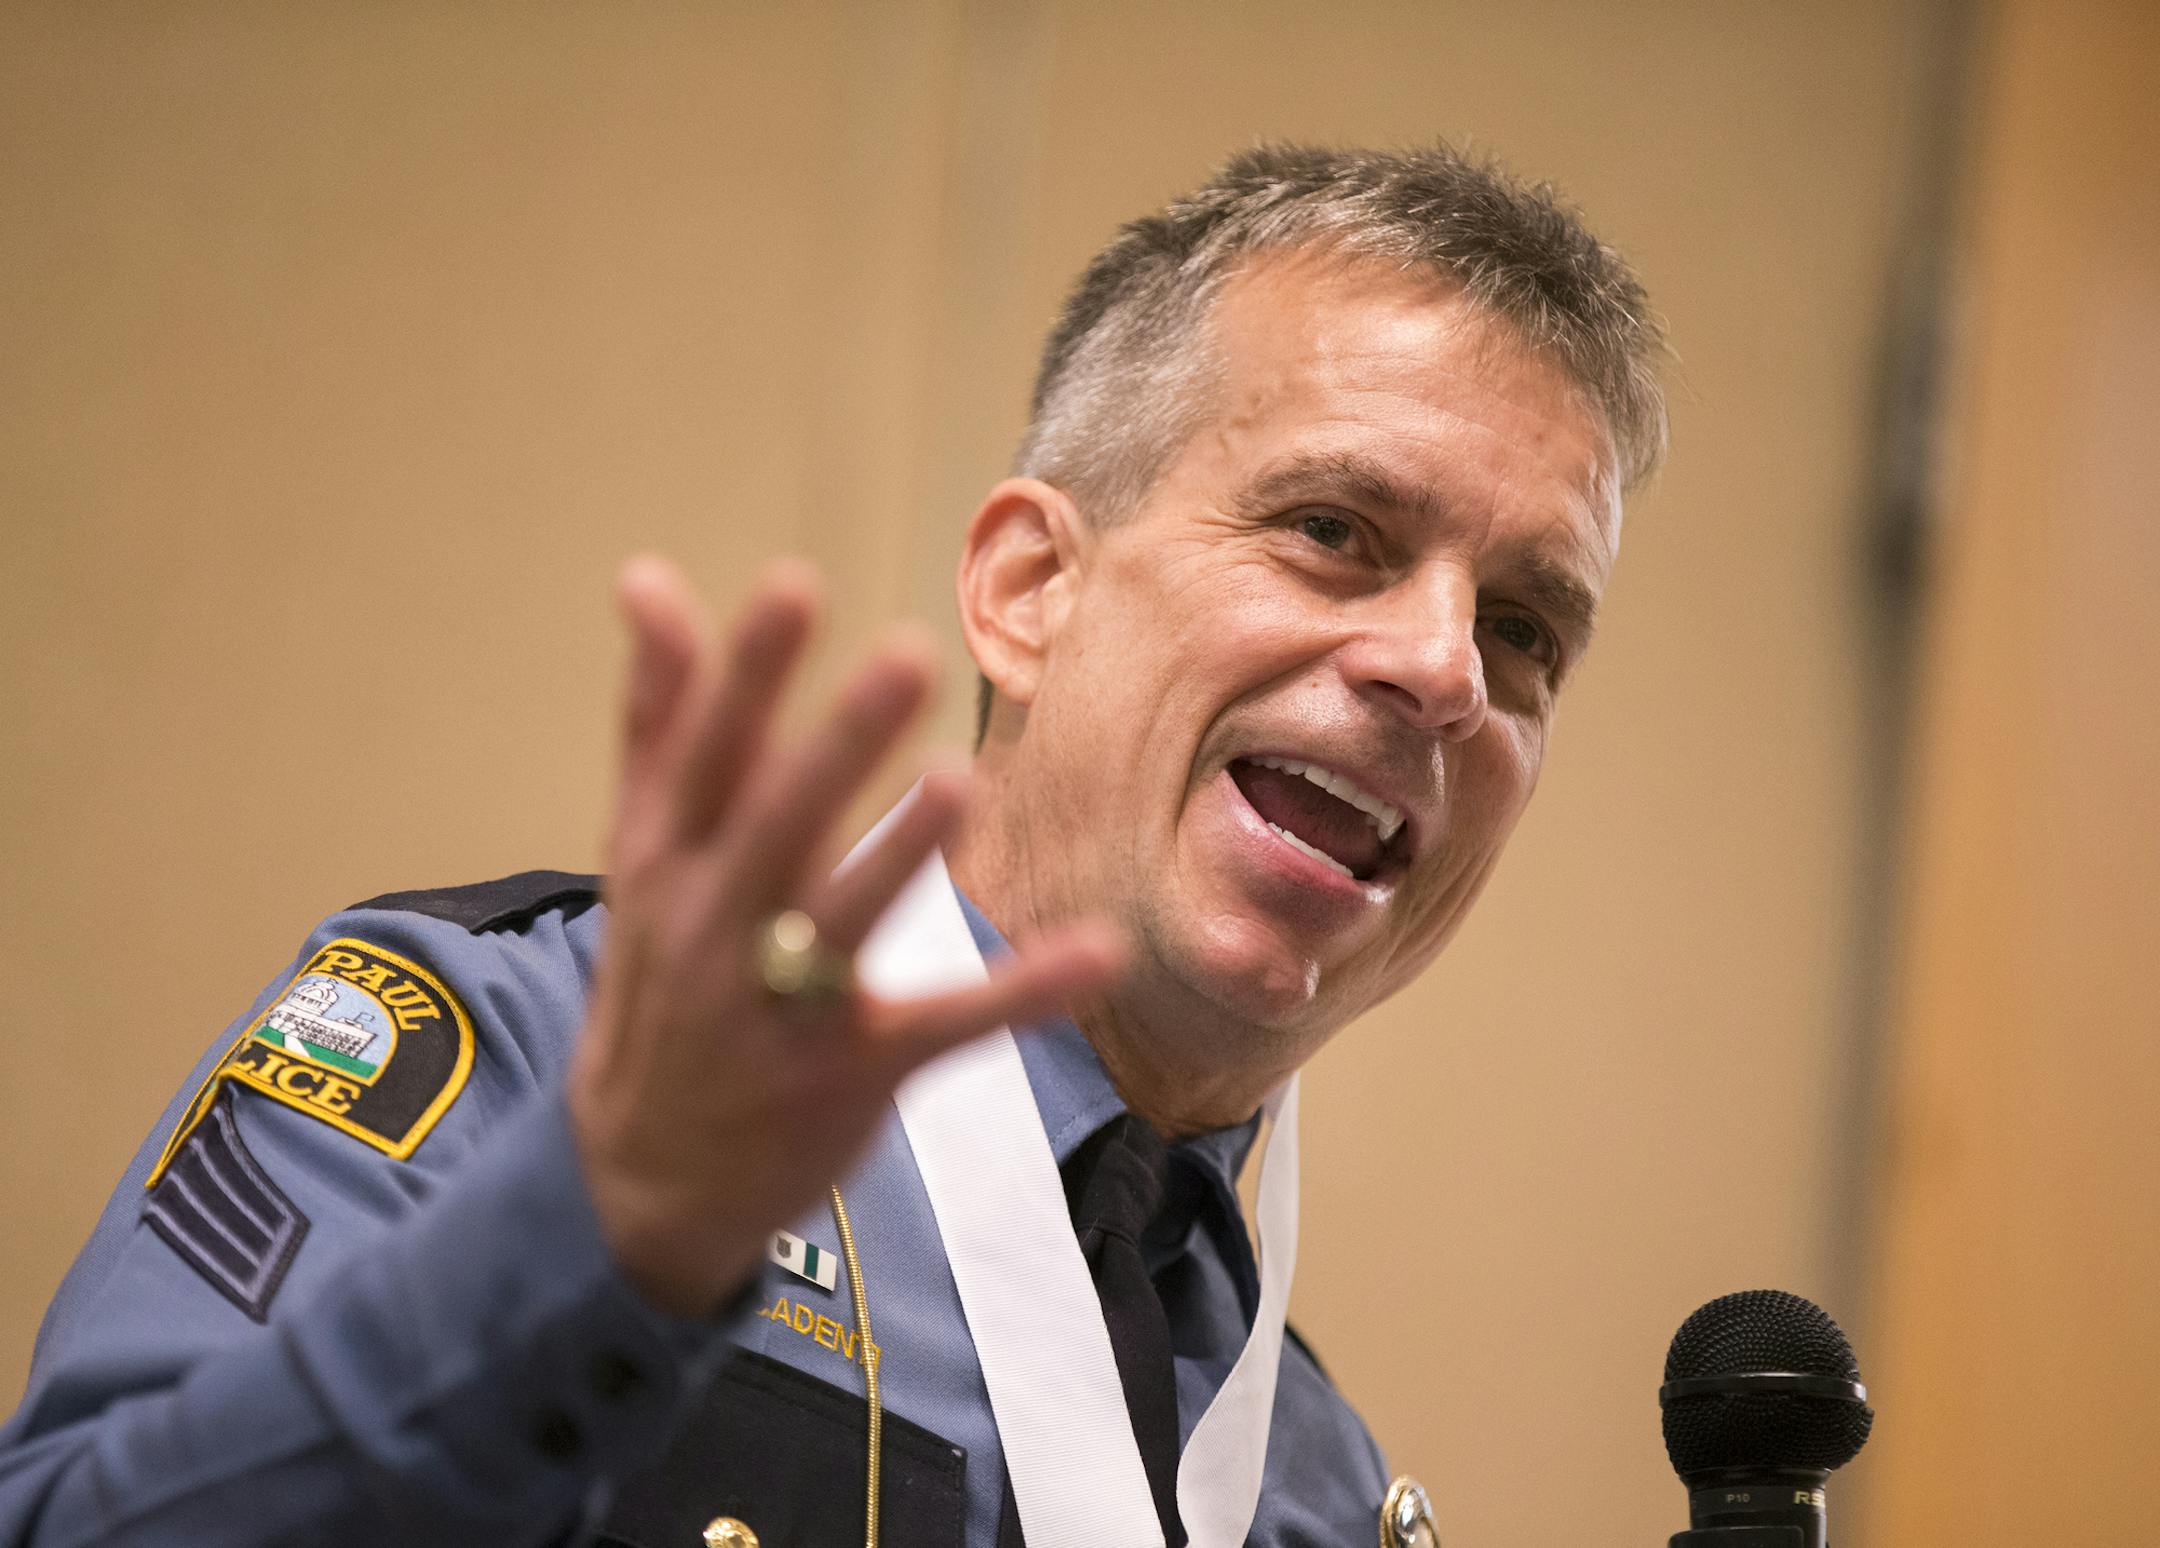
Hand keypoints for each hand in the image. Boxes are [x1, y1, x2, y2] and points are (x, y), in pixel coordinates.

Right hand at [566, 556, 1124, 1316]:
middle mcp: (713, 928)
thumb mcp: (643, 855)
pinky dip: (1019, 992)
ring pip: (845, 922)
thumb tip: (649, 576)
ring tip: (960, 779)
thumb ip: (663, 720)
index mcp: (666, 862)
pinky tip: (1097, 953)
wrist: (640, 1178)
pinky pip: (944, 1027)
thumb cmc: (661, 982)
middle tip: (908, 656)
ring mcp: (781, 1007)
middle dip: (838, 745)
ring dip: (902, 853)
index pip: (702, 756)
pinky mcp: (852, 1072)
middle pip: (775, 824)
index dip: (743, 675)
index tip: (794, 586)